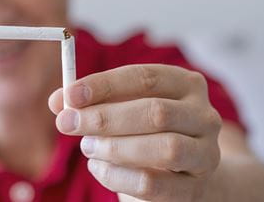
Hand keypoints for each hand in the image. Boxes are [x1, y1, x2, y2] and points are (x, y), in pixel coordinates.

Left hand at [48, 64, 221, 200]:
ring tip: (88, 147)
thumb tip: (58, 101)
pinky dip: (117, 176)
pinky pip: (154, 184)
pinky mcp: (195, 187)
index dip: (105, 85)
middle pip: (156, 112)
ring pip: (164, 148)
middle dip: (105, 118)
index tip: (70, 95)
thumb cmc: (147, 131)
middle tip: (68, 123)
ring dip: (116, 148)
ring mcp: (205, 153)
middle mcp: (203, 115)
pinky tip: (98, 167)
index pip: (145, 77)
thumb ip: (92, 102)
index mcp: (185, 84)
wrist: (185, 172)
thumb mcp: (122, 108)